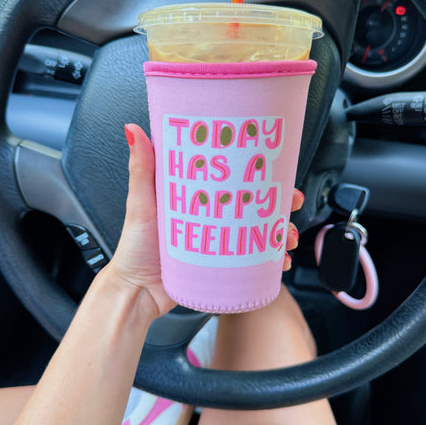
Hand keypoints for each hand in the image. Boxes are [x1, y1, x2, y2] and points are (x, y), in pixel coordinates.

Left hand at [110, 124, 303, 317]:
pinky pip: (254, 261)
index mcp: (197, 196)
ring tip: (287, 238)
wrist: (136, 293)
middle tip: (291, 203)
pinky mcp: (223, 265)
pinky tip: (280, 263)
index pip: (233, 178)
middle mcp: (212, 215)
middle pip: (254, 204)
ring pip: (260, 232)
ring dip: (280, 232)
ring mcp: (220, 240)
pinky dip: (271, 261)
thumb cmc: (134, 247)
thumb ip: (140, 168)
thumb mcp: (140, 203)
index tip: (276, 166)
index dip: (257, 171)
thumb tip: (133, 130)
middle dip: (278, 202)